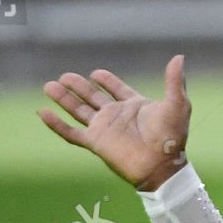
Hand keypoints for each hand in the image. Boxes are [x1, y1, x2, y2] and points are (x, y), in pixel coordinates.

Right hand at [37, 54, 191, 190]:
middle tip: (65, 76)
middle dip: (79, 86)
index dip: (107, 81)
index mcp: (135, 107)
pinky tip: (43, 112)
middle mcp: (117, 117)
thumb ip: (174, 81)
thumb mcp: (177, 105)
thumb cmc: (172, 138)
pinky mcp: (95, 142)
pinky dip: (56, 124)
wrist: (162, 165)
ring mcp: (104, 129)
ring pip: (78, 111)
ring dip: (64, 99)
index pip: (117, 90)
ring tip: (50, 85)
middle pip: (92, 97)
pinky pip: (70, 133)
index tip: (96, 73)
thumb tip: (179, 57)